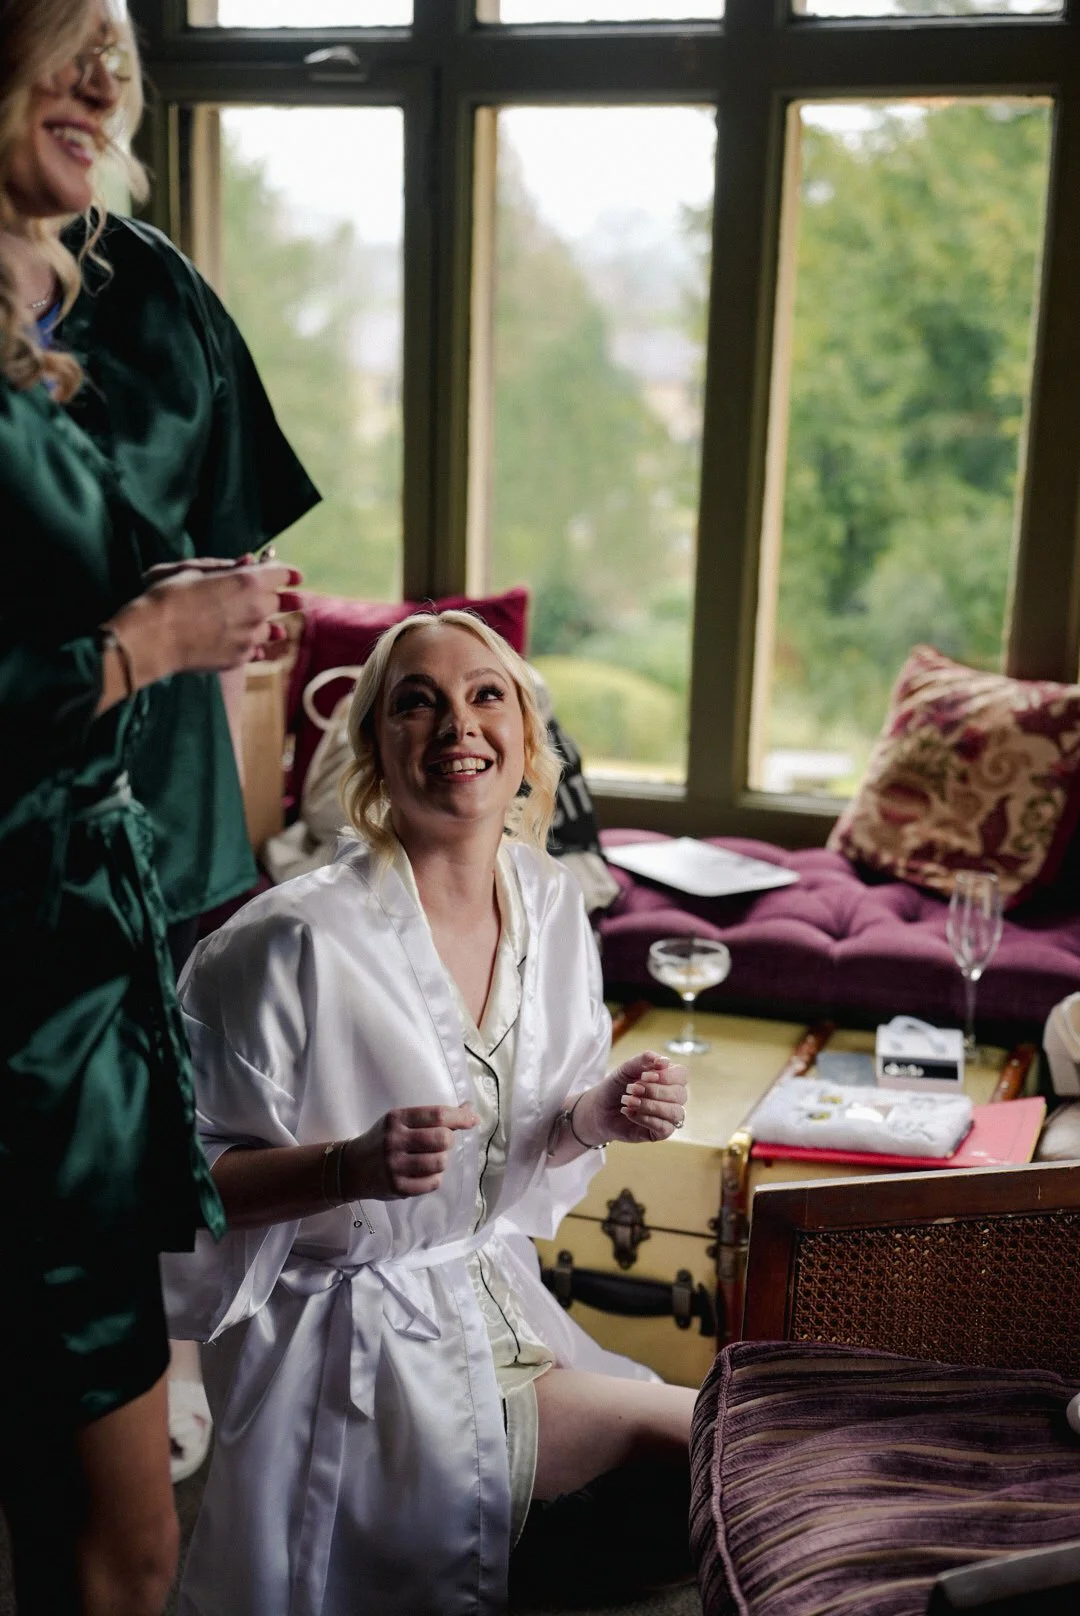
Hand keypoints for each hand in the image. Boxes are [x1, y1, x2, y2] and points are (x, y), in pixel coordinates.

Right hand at [109, 560, 302, 682]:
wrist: (154, 638)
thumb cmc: (169, 596)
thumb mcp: (194, 570)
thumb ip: (225, 566)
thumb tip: (248, 561)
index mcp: (248, 581)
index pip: (282, 573)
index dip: (289, 573)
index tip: (296, 577)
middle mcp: (257, 609)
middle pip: (279, 602)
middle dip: (283, 599)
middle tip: (295, 601)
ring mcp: (251, 636)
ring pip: (271, 630)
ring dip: (272, 626)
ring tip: (278, 629)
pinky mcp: (240, 658)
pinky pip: (256, 651)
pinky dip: (256, 646)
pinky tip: (255, 647)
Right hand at [342, 1104, 478, 1199]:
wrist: (352, 1168)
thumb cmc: (383, 1140)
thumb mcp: (400, 1122)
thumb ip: (431, 1117)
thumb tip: (468, 1110)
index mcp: (396, 1119)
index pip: (437, 1115)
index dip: (460, 1117)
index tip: (472, 1119)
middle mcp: (394, 1141)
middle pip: (443, 1139)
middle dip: (449, 1140)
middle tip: (441, 1143)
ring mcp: (395, 1166)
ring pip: (441, 1162)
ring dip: (442, 1160)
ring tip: (431, 1159)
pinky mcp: (398, 1187)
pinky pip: (433, 1183)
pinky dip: (434, 1178)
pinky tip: (423, 1174)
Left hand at [571, 1051, 687, 1146]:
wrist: (599, 1109)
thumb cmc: (616, 1087)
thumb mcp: (626, 1069)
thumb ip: (643, 1061)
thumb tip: (664, 1060)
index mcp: (668, 1079)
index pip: (682, 1075)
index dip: (667, 1076)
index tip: (644, 1076)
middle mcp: (673, 1097)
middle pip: (679, 1094)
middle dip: (653, 1091)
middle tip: (631, 1089)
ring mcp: (668, 1116)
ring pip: (675, 1112)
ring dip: (650, 1106)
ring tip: (628, 1101)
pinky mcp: (661, 1132)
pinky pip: (665, 1128)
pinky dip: (646, 1119)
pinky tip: (630, 1113)